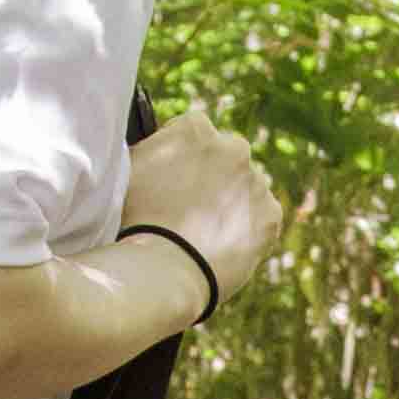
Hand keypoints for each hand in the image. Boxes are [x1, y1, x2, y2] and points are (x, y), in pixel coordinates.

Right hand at [122, 115, 286, 308]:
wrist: (161, 269)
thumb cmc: (133, 217)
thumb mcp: (128, 167)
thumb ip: (150, 146)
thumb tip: (156, 141)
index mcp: (196, 129)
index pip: (191, 134)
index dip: (178, 159)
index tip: (167, 182)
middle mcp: (233, 147)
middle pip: (224, 158)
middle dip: (211, 176)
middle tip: (186, 208)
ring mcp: (256, 182)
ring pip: (244, 188)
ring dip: (230, 202)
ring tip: (202, 233)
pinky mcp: (270, 216)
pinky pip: (260, 218)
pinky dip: (246, 229)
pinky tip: (221, 244)